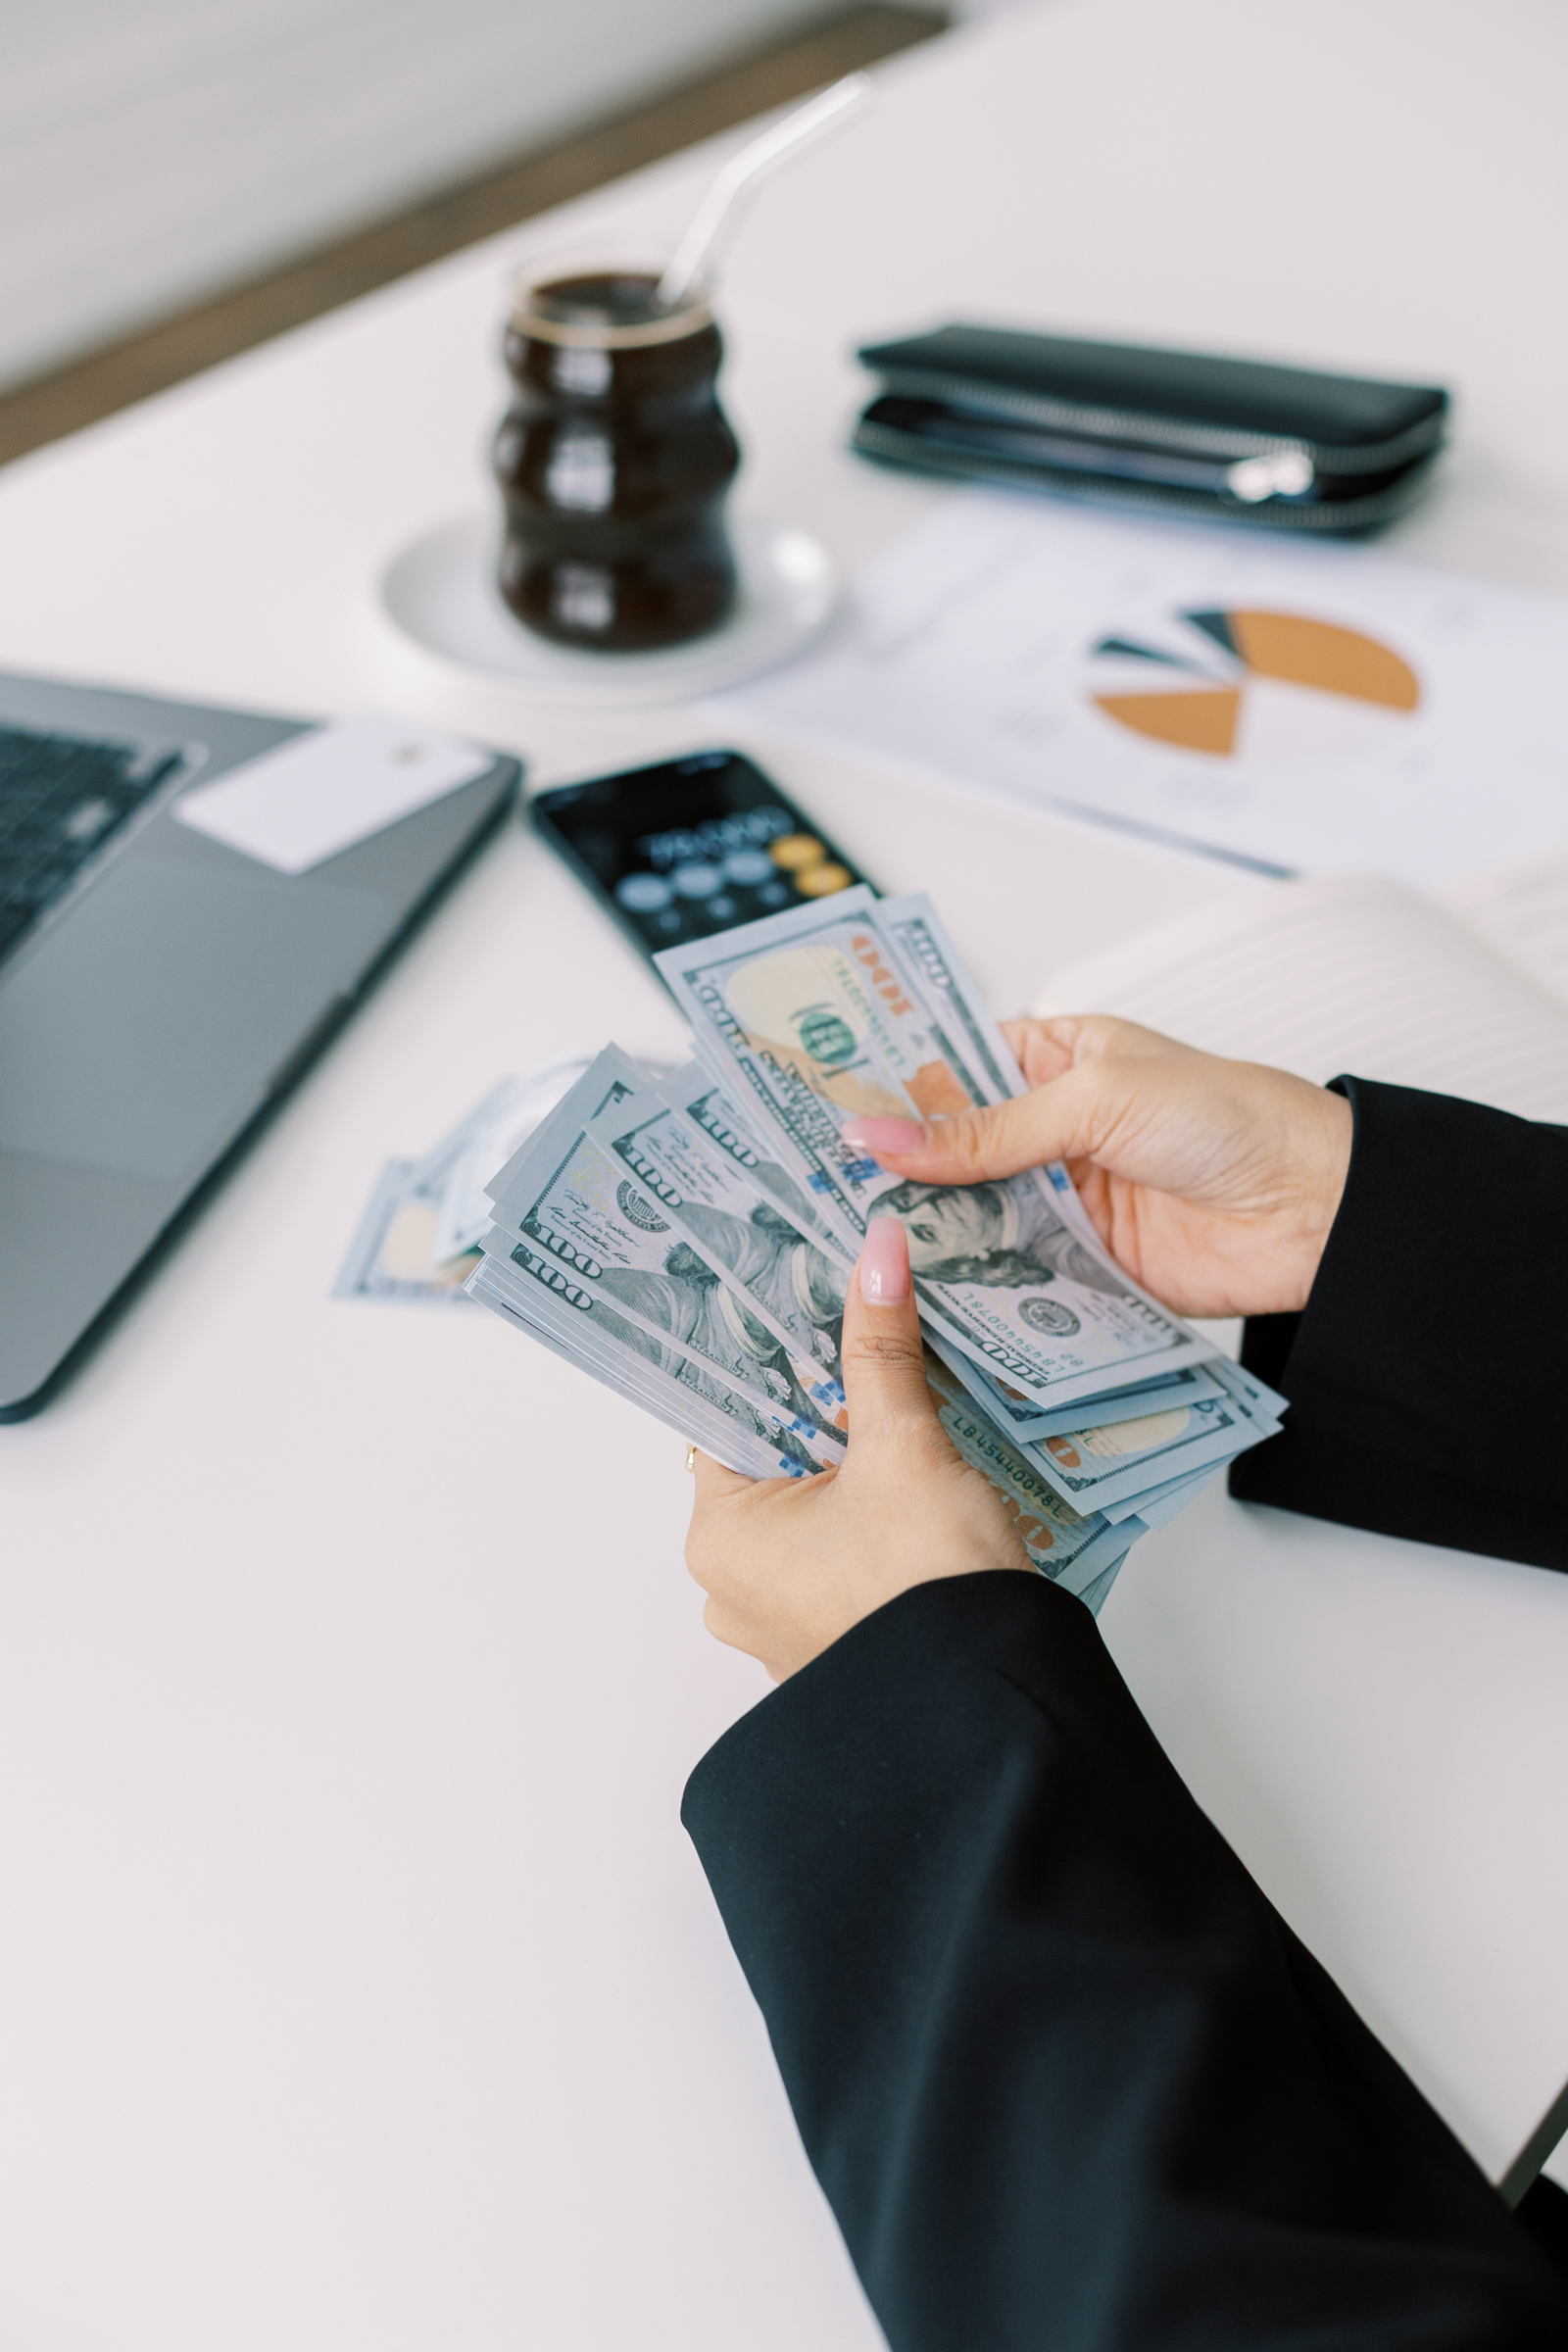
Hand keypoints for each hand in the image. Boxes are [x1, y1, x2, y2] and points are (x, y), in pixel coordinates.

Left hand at [686, 1220, 1030, 1680]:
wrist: (993, 1713)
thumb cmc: (928, 1592)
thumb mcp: (902, 1447)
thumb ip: (882, 1347)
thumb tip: (875, 1252)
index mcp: (718, 1538)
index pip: (730, 1415)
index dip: (776, 1360)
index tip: (811, 1310)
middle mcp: (733, 1590)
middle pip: (775, 1461)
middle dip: (827, 1412)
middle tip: (872, 1350)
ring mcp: (785, 1628)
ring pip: (816, 1512)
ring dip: (859, 1468)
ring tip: (910, 1415)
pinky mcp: (841, 1647)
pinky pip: (847, 1561)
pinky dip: (879, 1524)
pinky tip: (925, 1489)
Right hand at [840, 1015, 1352, 1321]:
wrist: (1317, 1211)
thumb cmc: (1231, 1118)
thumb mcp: (1095, 1101)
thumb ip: (982, 1131)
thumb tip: (876, 1136)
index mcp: (1054, 1058)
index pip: (946, 1064)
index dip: (883, 1084)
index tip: (808, 1105)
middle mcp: (1049, 1130)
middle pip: (946, 1150)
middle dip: (886, 1169)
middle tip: (800, 1187)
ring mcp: (1060, 1202)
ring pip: (967, 1219)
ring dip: (918, 1233)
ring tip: (833, 1245)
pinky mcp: (1078, 1271)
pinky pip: (1006, 1281)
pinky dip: (965, 1290)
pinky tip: (909, 1299)